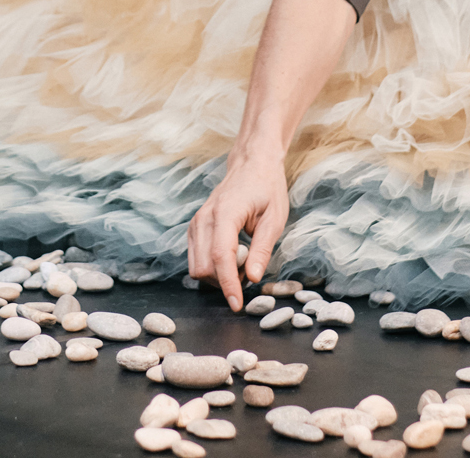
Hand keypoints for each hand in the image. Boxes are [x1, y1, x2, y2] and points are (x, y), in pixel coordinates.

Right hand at [187, 152, 289, 310]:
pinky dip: (212, 266)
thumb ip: (262, 249)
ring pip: (196, 266)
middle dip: (224, 281)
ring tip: (242, 260)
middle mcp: (204, 218)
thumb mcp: (274, 218)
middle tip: (249, 271)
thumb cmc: (267, 188)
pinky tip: (231, 256)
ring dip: (217, 275)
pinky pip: (196, 257)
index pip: (220, 256)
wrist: (252, 164)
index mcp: (225, 213)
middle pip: (203, 267)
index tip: (236, 305)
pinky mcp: (195, 227)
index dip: (228, 284)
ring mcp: (196, 222)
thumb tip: (252, 279)